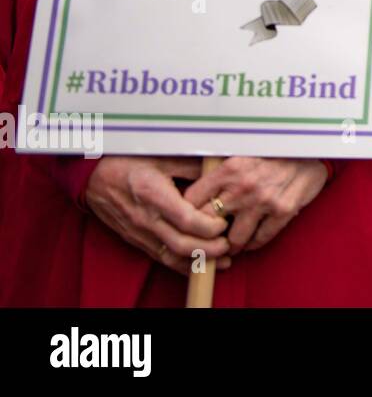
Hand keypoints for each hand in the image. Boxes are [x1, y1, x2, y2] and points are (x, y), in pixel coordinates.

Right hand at [85, 157, 231, 275]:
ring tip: (222, 261)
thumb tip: (220, 170)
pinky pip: (160, 257)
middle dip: (208, 249)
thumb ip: (192, 165)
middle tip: (228, 245)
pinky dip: (181, 265)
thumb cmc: (129, 161)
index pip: (185, 219)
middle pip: (180, 244)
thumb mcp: (162, 155)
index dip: (208, 226)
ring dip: (198, 262)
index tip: (225, 222)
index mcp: (153, 194)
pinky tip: (199, 265)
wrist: (94, 176)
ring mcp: (139, 232)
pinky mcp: (136, 240)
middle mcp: (145, 217)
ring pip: (170, 256)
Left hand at [183, 157, 327, 253]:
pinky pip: (260, 240)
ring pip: (234, 240)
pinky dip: (253, 244)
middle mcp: (243, 186)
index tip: (190, 219)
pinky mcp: (283, 211)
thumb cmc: (270, 152)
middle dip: (207, 234)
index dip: (187, 213)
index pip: (191, 200)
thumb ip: (217, 169)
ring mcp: (264, 201)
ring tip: (230, 243)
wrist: (309, 150)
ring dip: (231, 244)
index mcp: (228, 169)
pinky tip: (250, 239)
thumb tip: (188, 186)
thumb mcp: (240, 153)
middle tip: (208, 238)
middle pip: (209, 224)